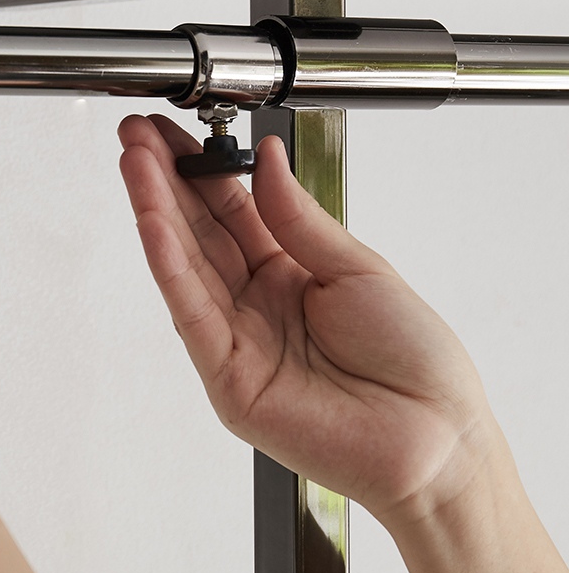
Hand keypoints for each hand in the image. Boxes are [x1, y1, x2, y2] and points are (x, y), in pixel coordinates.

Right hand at [118, 114, 495, 526]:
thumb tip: (266, 157)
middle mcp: (254, 305)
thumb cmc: (412, 359)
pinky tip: (152, 220)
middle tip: (136, 134)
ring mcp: (236, 341)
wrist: (437, 438)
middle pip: (198, 232)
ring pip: (185, 265)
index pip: (228, 211)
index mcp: (287, 274)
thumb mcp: (356, 266)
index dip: (198, 170)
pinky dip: (169, 265)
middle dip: (163, 181)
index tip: (171, 134)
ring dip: (155, 210)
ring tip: (133, 160)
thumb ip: (297, 216)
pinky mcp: (228, 378)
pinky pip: (192, 312)